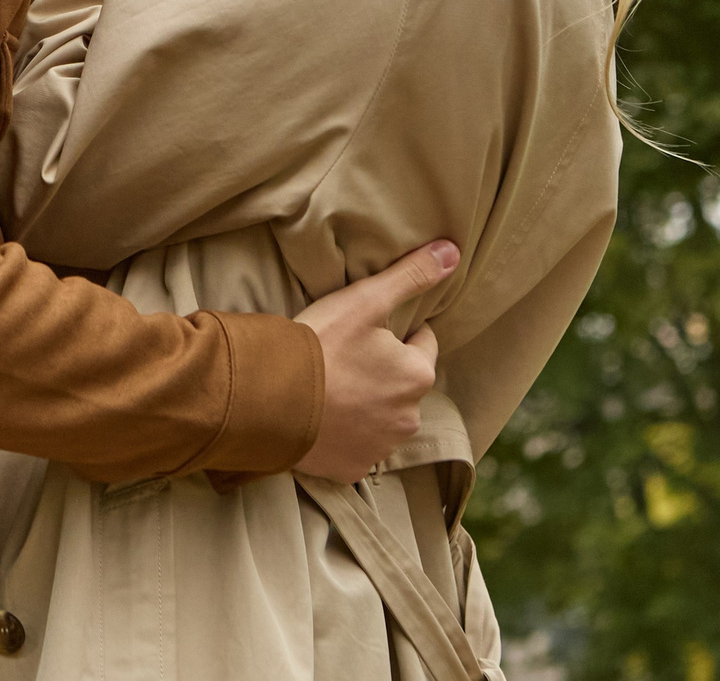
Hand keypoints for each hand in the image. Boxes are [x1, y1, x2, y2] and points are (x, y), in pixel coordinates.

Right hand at [292, 239, 454, 482]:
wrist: (267, 400)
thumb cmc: (319, 345)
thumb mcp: (365, 299)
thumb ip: (412, 274)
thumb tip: (453, 251)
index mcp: (417, 374)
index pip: (421, 341)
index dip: (393, 331)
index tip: (362, 329)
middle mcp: (409, 418)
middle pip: (402, 382)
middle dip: (381, 370)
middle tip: (341, 356)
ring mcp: (381, 447)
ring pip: (382, 416)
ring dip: (365, 404)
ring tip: (328, 386)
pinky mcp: (352, 469)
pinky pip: (356, 447)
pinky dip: (344, 434)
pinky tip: (320, 417)